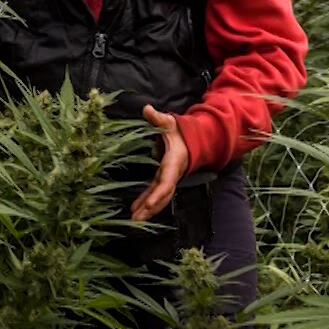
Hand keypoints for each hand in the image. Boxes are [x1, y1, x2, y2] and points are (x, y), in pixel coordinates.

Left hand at [130, 105, 190, 220]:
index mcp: (173, 162)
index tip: (149, 204)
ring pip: (160, 197)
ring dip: (148, 209)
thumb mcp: (169, 122)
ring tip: (134, 219)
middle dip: (151, 207)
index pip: (166, 181)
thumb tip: (147, 109)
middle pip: (162, 194)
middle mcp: (172, 173)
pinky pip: (156, 194)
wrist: (193, 139)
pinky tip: (136, 210)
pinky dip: (147, 203)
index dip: (158, 193)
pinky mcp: (163, 179)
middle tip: (137, 219)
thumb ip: (158, 118)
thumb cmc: (179, 130)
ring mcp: (168, 178)